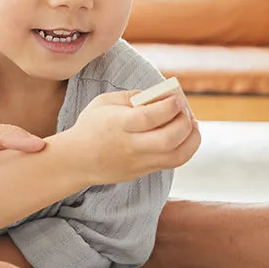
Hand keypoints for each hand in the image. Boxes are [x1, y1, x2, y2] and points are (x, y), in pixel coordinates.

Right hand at [63, 89, 200, 185]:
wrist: (77, 160)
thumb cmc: (90, 127)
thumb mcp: (104, 102)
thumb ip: (131, 96)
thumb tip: (159, 95)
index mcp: (118, 125)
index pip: (149, 118)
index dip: (168, 106)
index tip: (176, 98)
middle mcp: (131, 146)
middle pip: (168, 139)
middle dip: (184, 122)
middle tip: (184, 110)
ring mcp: (139, 162)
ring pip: (177, 156)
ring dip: (192, 138)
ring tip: (190, 124)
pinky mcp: (144, 172)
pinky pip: (173, 162)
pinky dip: (185, 147)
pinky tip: (184, 136)